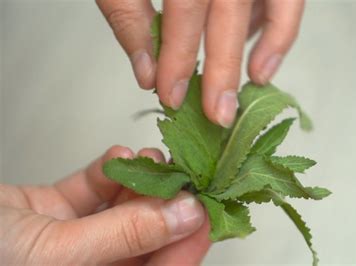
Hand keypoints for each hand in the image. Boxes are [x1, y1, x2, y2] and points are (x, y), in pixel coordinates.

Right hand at [0, 145, 210, 264]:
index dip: (189, 242)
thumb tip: (187, 216)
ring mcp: (71, 242)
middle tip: (184, 173)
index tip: (209, 206)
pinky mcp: (51, 212)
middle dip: (165, 203)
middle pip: (146, 239)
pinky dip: (106, 173)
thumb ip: (126, 237)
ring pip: (122, 212)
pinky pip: (90, 193)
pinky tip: (115, 159)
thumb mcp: (56, 255)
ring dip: (139, 183)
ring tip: (150, 160)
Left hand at [96, 0, 304, 126]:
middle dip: (223, 67)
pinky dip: (281, 28)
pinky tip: (264, 60)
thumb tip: (147, 72)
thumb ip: (130, 15)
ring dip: (267, 44)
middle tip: (218, 114)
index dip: (177, 52)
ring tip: (253, 82)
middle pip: (229, 8)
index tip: (170, 93)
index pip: (186, 4)